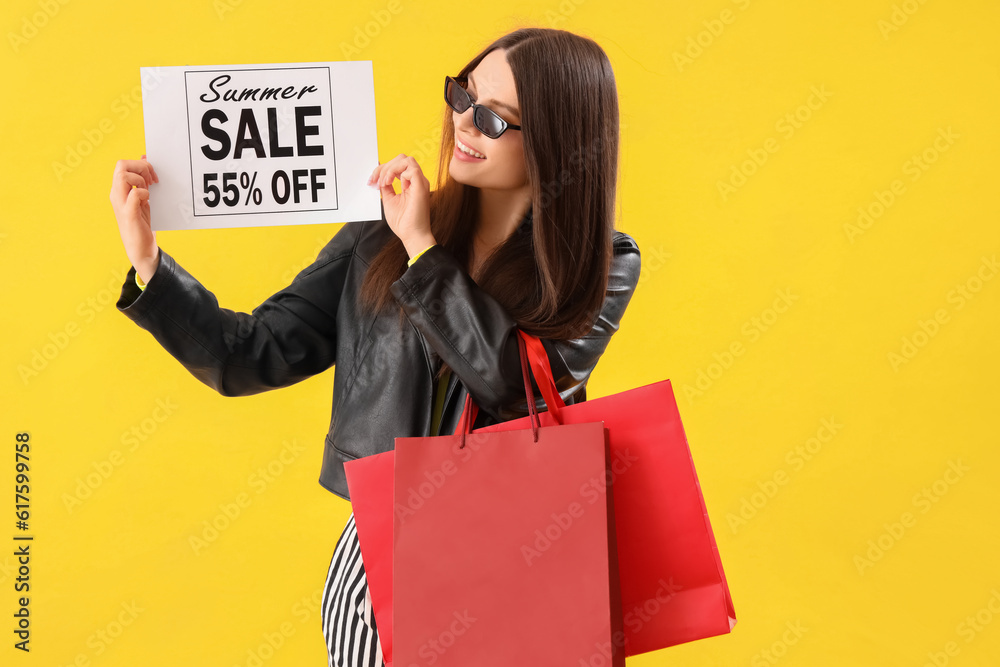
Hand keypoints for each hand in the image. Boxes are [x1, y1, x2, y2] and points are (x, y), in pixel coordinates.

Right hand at [110, 155, 159, 282]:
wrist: (142, 249)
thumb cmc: (142, 223)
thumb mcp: (143, 198)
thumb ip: (142, 180)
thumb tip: (144, 158)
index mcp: (118, 190)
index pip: (122, 164)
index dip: (139, 164)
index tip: (152, 176)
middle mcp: (116, 194)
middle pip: (121, 166)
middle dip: (141, 168)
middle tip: (152, 181)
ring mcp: (121, 204)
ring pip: (123, 176)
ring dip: (141, 180)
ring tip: (148, 191)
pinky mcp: (129, 215)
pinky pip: (133, 195)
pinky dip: (143, 193)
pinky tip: (147, 201)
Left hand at [368, 154, 436, 257]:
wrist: (412, 235)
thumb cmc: (403, 222)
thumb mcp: (389, 199)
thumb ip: (386, 186)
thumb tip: (378, 175)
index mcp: (410, 183)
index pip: (397, 165)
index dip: (382, 169)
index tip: (372, 181)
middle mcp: (417, 181)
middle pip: (402, 159)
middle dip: (385, 166)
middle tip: (375, 180)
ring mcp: (420, 183)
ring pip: (406, 160)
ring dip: (390, 169)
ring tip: (383, 182)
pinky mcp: (422, 186)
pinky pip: (411, 169)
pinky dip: (397, 173)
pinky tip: (390, 184)